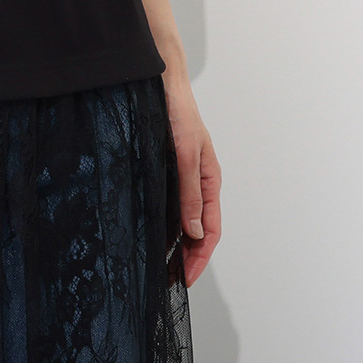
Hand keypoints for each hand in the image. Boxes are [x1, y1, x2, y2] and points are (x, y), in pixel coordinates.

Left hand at [163, 76, 220, 287]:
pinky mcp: (167, 169)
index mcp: (209, 180)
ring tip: (161, 266)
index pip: (210, 229)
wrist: (162, 82)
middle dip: (188, 257)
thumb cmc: (178, 113)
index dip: (199, 257)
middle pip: (198, 230)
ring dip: (176, 243)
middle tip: (169, 280)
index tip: (184, 278)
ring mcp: (182, 176)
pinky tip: (152, 233)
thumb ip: (190, 192)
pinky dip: (165, 223)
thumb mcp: (186, 154)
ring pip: (183, 219)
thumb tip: (194, 233)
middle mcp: (198, 182)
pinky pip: (169, 204)